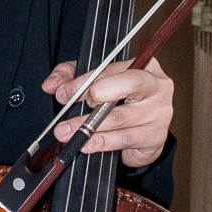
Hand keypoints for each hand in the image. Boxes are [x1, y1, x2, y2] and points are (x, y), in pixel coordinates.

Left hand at [43, 57, 172, 169]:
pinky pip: (125, 139)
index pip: (112, 68)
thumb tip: (51, 85)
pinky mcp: (156, 136)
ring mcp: (160, 112)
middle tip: (71, 111)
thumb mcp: (96, 83)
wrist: (143, 134)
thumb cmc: (121, 103)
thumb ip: (71, 76)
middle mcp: (157, 86)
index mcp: (145, 66)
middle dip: (95, 97)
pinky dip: (102, 143)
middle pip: (129, 84)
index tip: (63, 93)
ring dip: (89, 128)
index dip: (84, 81)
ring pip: (121, 118)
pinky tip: (86, 145)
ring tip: (68, 134)